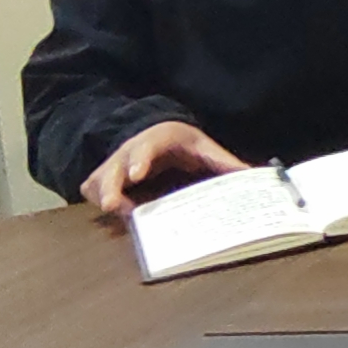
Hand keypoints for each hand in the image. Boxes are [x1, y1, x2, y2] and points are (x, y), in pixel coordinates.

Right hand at [81, 119, 246, 217]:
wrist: (156, 132)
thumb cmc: (182, 143)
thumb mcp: (205, 149)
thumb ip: (226, 164)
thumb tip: (256, 176)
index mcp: (158, 139)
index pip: (146, 145)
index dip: (140, 159)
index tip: (136, 175)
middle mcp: (130, 149)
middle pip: (115, 164)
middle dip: (111, 184)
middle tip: (112, 206)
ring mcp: (114, 163)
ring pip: (98, 178)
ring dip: (103, 195)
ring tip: (115, 215)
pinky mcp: (104, 176)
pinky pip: (91, 187)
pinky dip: (96, 199)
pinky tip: (109, 214)